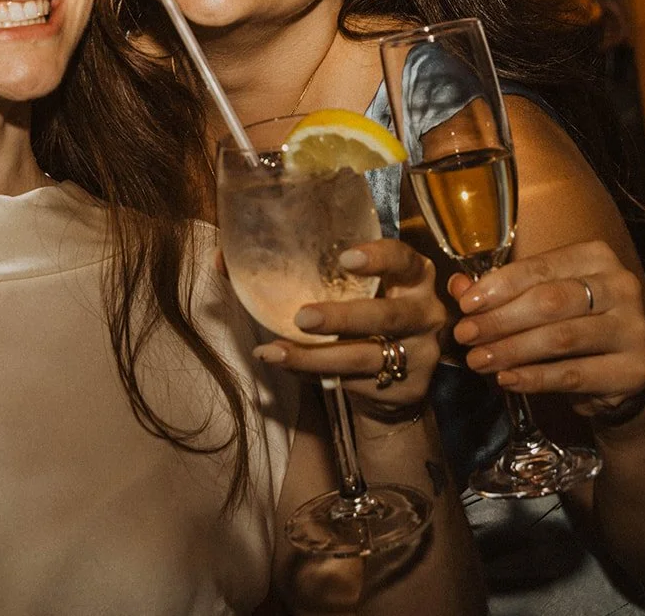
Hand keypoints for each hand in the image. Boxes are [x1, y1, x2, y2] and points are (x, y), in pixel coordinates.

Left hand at [250, 240, 446, 415]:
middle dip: (343, 316)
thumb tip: (220, 257)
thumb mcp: (345, 288)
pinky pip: (353, 381)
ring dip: (318, 356)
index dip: (379, 257)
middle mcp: (424, 311)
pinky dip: (314, 374)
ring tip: (276, 352)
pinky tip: (286, 365)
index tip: (346, 258)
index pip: (404, 258)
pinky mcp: (409, 388)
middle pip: (387, 314)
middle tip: (302, 317)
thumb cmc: (360, 318)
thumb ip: (294, 269)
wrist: (394, 383)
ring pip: (366, 356)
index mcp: (412, 275)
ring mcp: (420, 352)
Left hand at [451, 239, 644, 422]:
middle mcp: (621, 286)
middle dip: (500, 320)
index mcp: (596, 257)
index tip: (465, 305)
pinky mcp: (635, 370)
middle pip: (550, 302)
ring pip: (560, 338)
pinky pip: (574, 374)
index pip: (540, 268)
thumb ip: (500, 291)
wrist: (620, 374)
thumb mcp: (538, 301)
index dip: (498, 286)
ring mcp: (633, 328)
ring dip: (511, 350)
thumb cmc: (572, 325)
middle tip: (465, 336)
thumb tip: (457, 286)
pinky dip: (535, 378)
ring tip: (477, 361)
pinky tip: (507, 379)